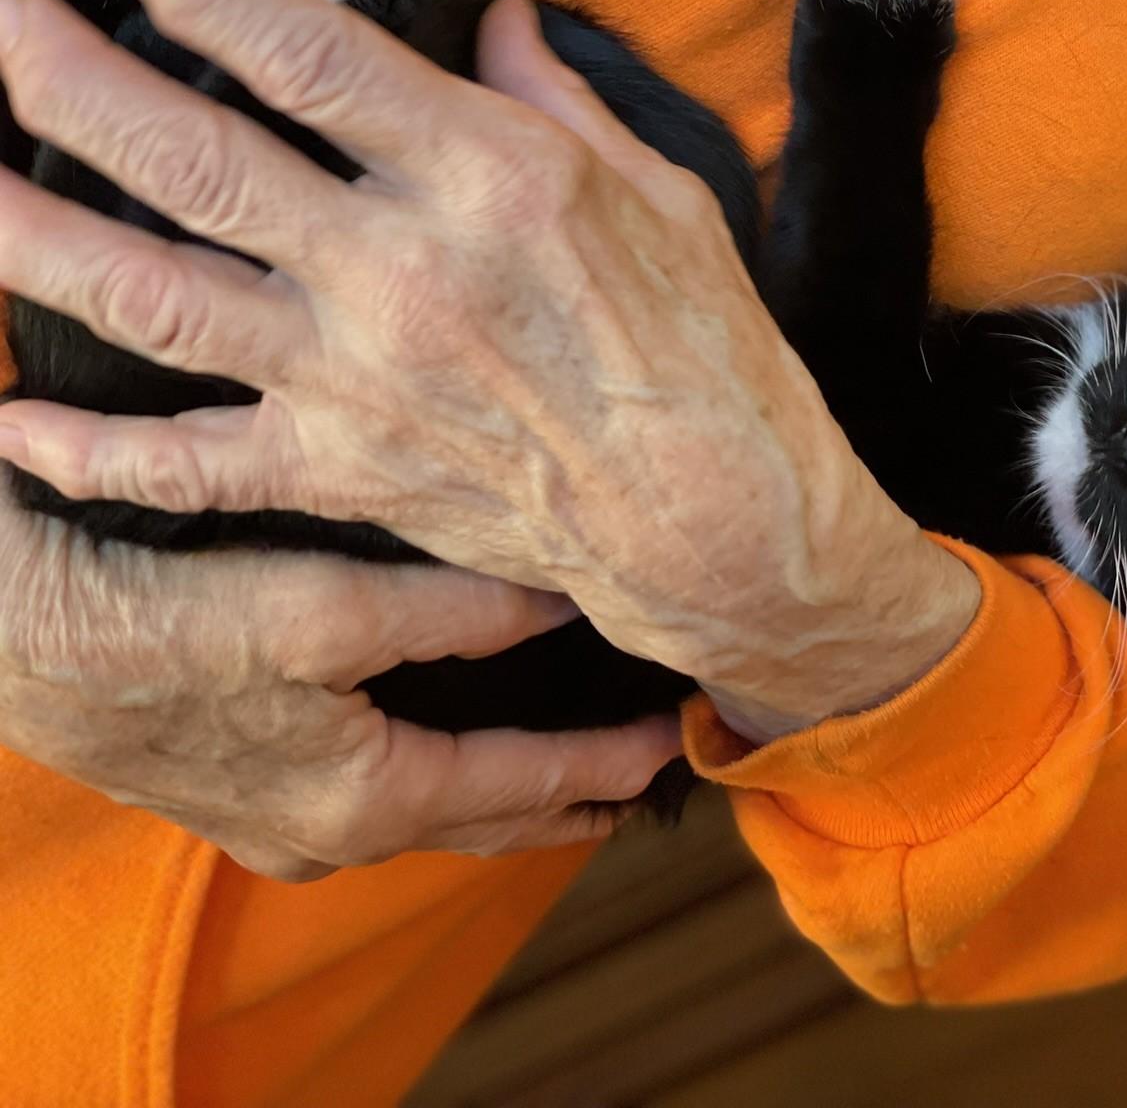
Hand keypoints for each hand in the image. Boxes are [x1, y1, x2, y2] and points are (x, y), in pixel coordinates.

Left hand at [0, 0, 976, 738]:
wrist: (715, 520)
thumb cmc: (708, 351)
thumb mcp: (662, 196)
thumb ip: (559, 103)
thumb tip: (499, 27)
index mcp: (492, 181)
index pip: (314, 61)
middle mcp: (401, 271)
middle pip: (195, 159)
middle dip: (69, 77)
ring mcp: (356, 378)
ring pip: (152, 295)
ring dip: (29, 232)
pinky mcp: (341, 471)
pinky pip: (187, 463)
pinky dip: (91, 453)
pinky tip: (11, 424)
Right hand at [0, 494, 682, 879]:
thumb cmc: (150, 619)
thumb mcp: (318, 609)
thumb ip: (453, 609)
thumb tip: (564, 596)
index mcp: (360, 800)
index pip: (522, 785)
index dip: (603, 767)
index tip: (674, 747)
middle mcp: (325, 832)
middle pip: (482, 818)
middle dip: (567, 801)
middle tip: (643, 779)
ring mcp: (275, 818)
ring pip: (425, 811)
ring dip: (499, 794)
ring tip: (565, 776)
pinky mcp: (236, 783)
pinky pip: (369, 794)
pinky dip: (431, 777)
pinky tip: (443, 752)